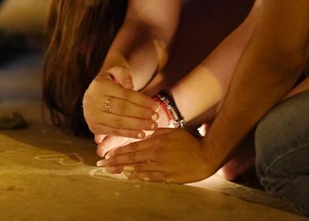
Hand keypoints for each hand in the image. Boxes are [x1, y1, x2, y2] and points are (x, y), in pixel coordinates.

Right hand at [82, 65, 159, 138]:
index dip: (142, 102)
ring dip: (138, 126)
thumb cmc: (110, 81)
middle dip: (141, 114)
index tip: (156, 106)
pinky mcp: (94, 127)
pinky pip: (114, 132)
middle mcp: (93, 102)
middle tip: (156, 118)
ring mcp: (92, 116)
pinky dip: (129, 134)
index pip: (125, 95)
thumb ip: (124, 74)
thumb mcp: (116, 71)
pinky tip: (142, 134)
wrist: (95, 92)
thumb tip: (130, 85)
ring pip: (118, 122)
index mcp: (99, 86)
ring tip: (153, 127)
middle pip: (122, 110)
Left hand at [100, 128, 216, 183]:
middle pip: (132, 159)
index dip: (119, 152)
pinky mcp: (167, 177)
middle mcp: (156, 155)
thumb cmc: (191, 141)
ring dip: (124, 171)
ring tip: (112, 172)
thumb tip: (147, 133)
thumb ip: (158, 132)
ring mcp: (161, 167)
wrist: (206, 156)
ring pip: (138, 170)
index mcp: (156, 142)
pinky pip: (149, 178)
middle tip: (102, 165)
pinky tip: (130, 177)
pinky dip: (138, 177)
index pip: (133, 148)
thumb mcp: (173, 131)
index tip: (108, 155)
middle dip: (116, 162)